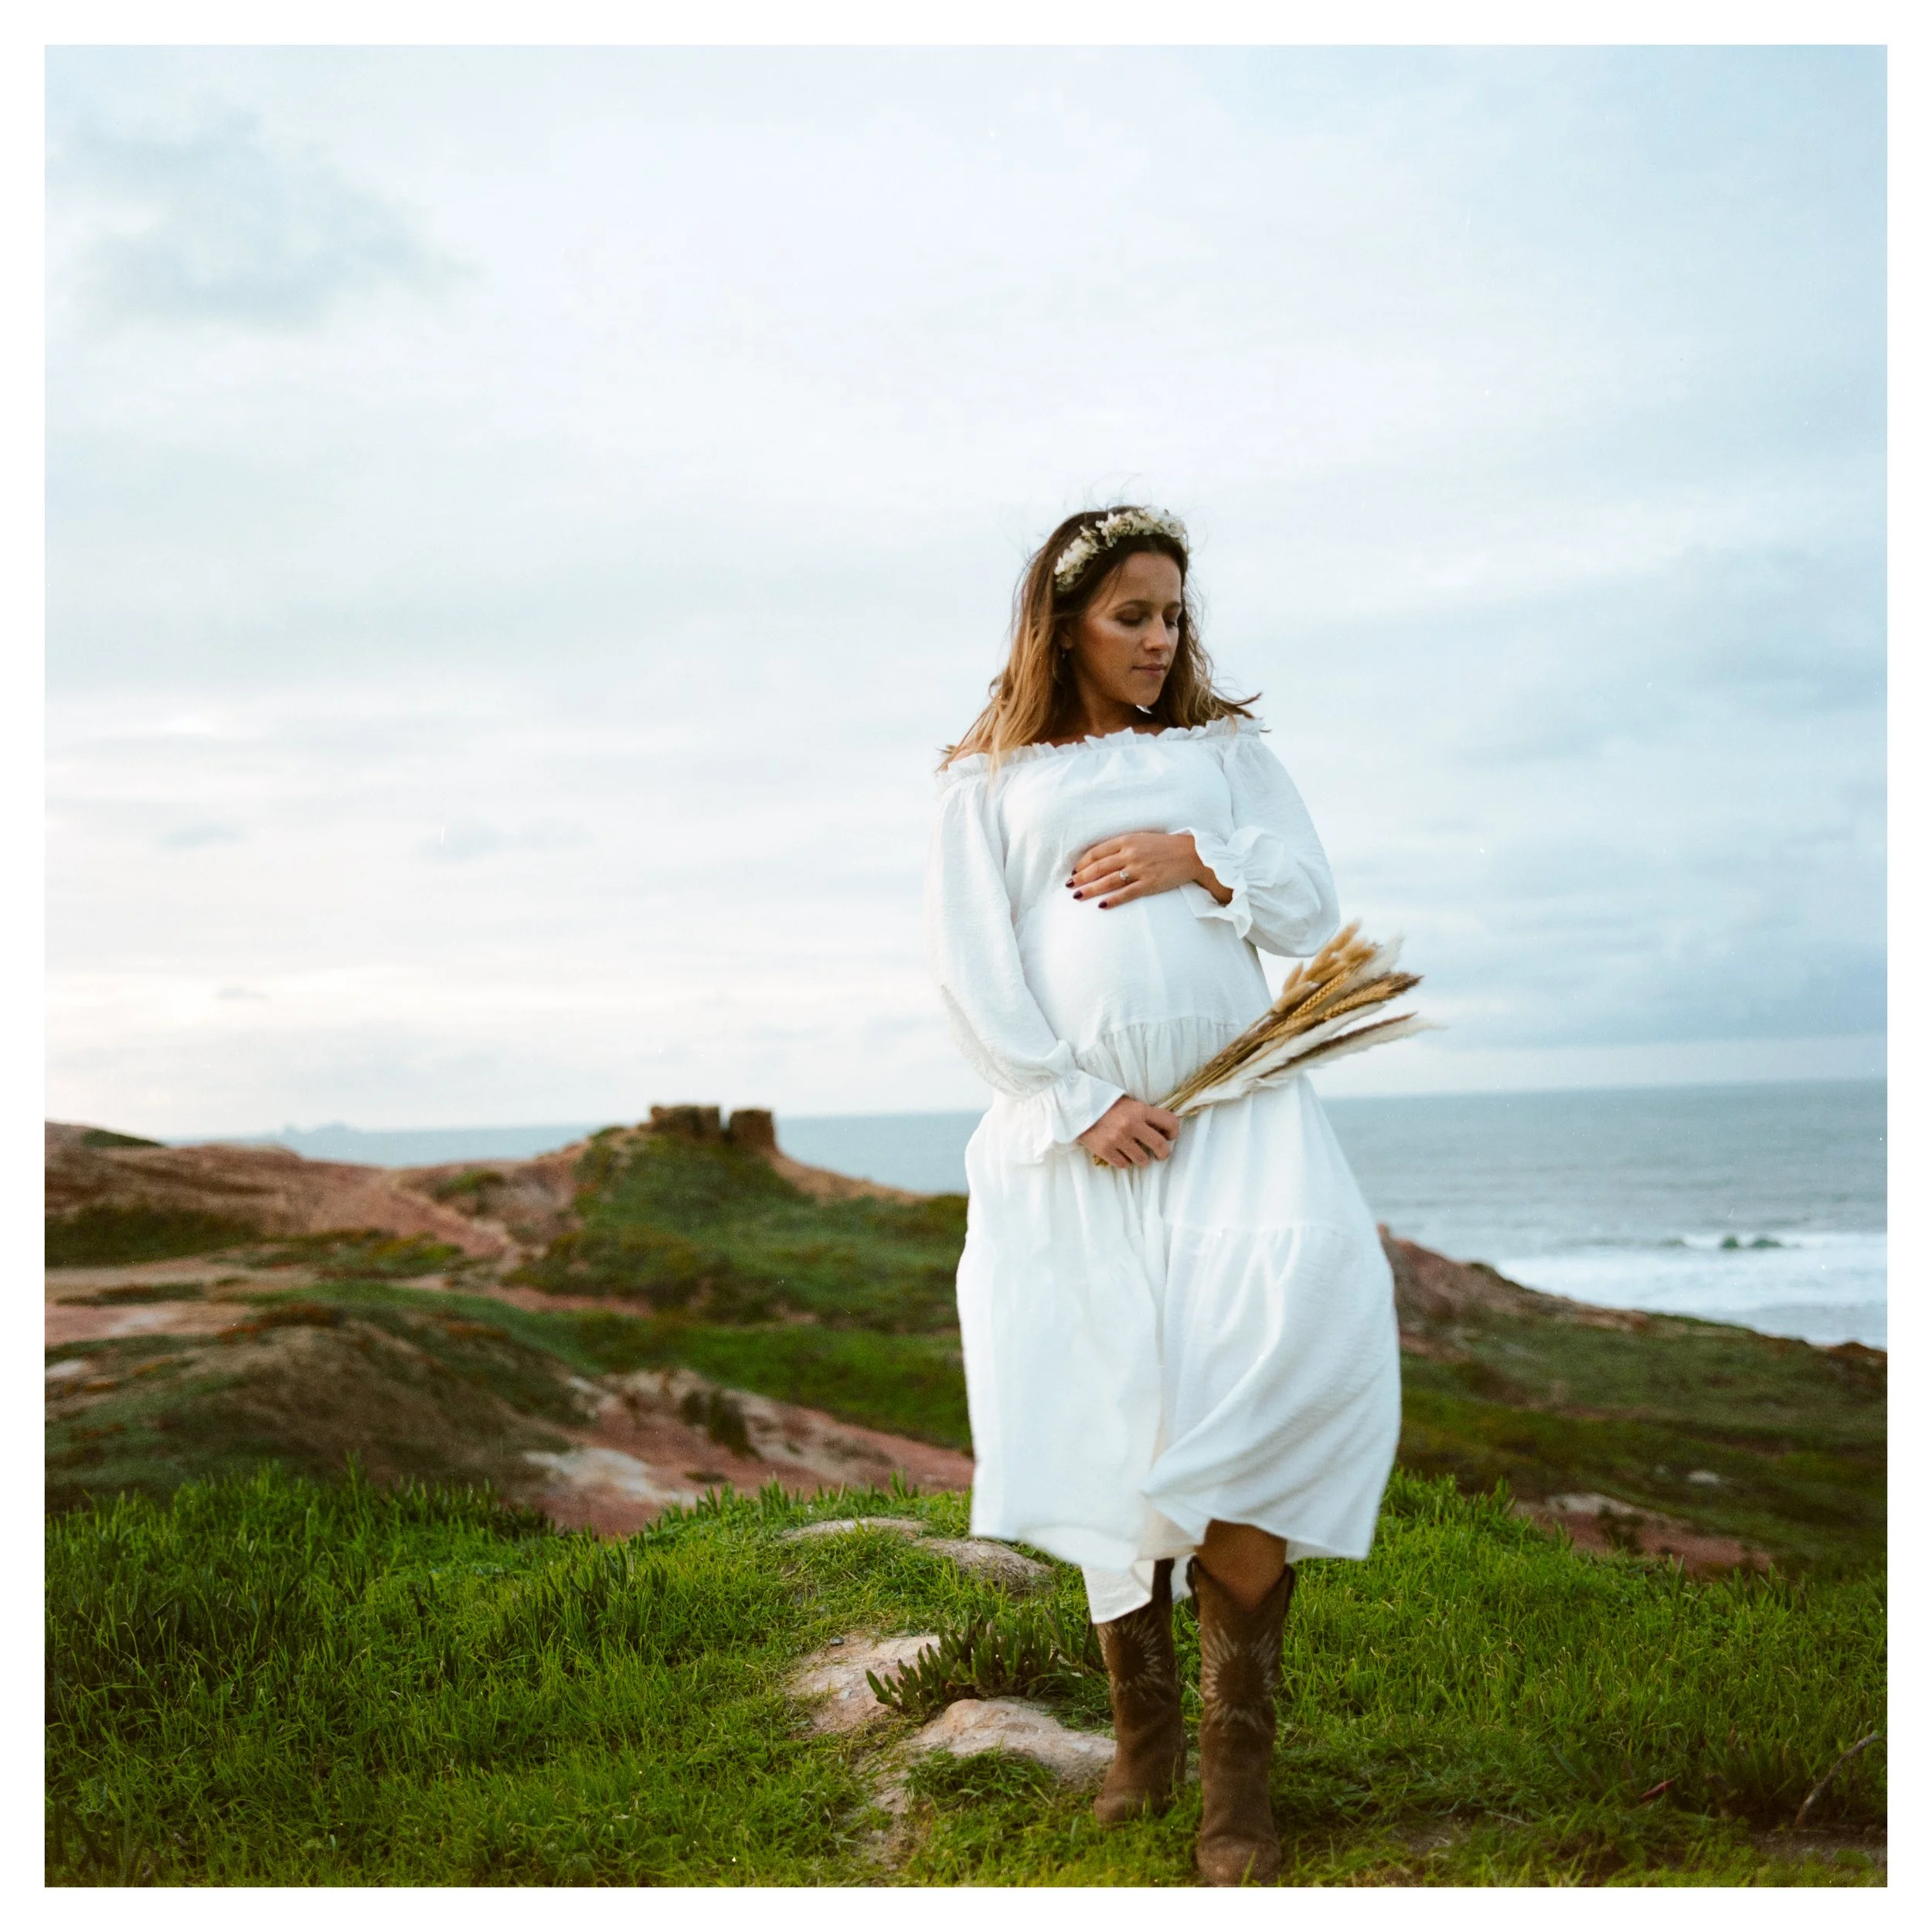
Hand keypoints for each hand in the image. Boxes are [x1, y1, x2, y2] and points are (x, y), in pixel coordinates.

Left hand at [1068, 831, 1232, 908]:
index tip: (1074, 870)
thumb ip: (1123, 846)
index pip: (1097, 852)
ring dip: (1090, 890)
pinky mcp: (1149, 884)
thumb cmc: (1166, 846)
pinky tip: (1101, 905)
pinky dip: (1112, 900)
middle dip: (1081, 877)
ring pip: (1107, 881)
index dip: (1083, 863)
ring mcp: (1139, 870)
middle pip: (1098, 868)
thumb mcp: (1142, 838)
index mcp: (1127, 840)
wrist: (1193, 854)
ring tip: (1077, 896)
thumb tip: (1102, 858)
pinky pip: (1126, 894)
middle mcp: (1131, 854)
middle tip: (1069, 885)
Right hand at [1077, 1096, 1181, 1167]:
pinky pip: (1123, 1164)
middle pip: (1159, 1145)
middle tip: (1161, 1155)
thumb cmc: (1105, 1103)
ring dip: (1142, 1159)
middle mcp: (1131, 1124)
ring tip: (1137, 1155)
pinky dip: (1124, 1162)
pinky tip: (1120, 1155)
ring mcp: (1118, 1139)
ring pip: (1142, 1159)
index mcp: (1140, 1109)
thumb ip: (1144, 1114)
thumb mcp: (1128, 1102)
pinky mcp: (1105, 1149)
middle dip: (1163, 1153)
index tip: (1170, 1136)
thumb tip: (1161, 1130)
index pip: (1169, 1122)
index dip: (1174, 1132)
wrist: (1077, 1105)